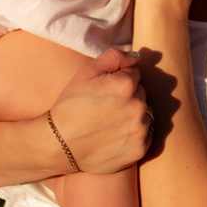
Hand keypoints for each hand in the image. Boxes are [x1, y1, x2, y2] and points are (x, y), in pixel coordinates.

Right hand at [50, 46, 151, 173]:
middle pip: (141, 93)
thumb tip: (136, 57)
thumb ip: (114, 57)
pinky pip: (146, 134)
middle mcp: (137, 106)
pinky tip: (117, 134)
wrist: (60, 144)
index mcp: (126, 84)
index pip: (135, 73)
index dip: (118, 79)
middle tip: (105, 106)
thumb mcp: (87, 72)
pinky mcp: (139, 149)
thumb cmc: (72, 104)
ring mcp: (140, 130)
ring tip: (110, 121)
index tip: (104, 90)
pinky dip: (136, 133)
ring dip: (134, 114)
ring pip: (145, 113)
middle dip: (128, 96)